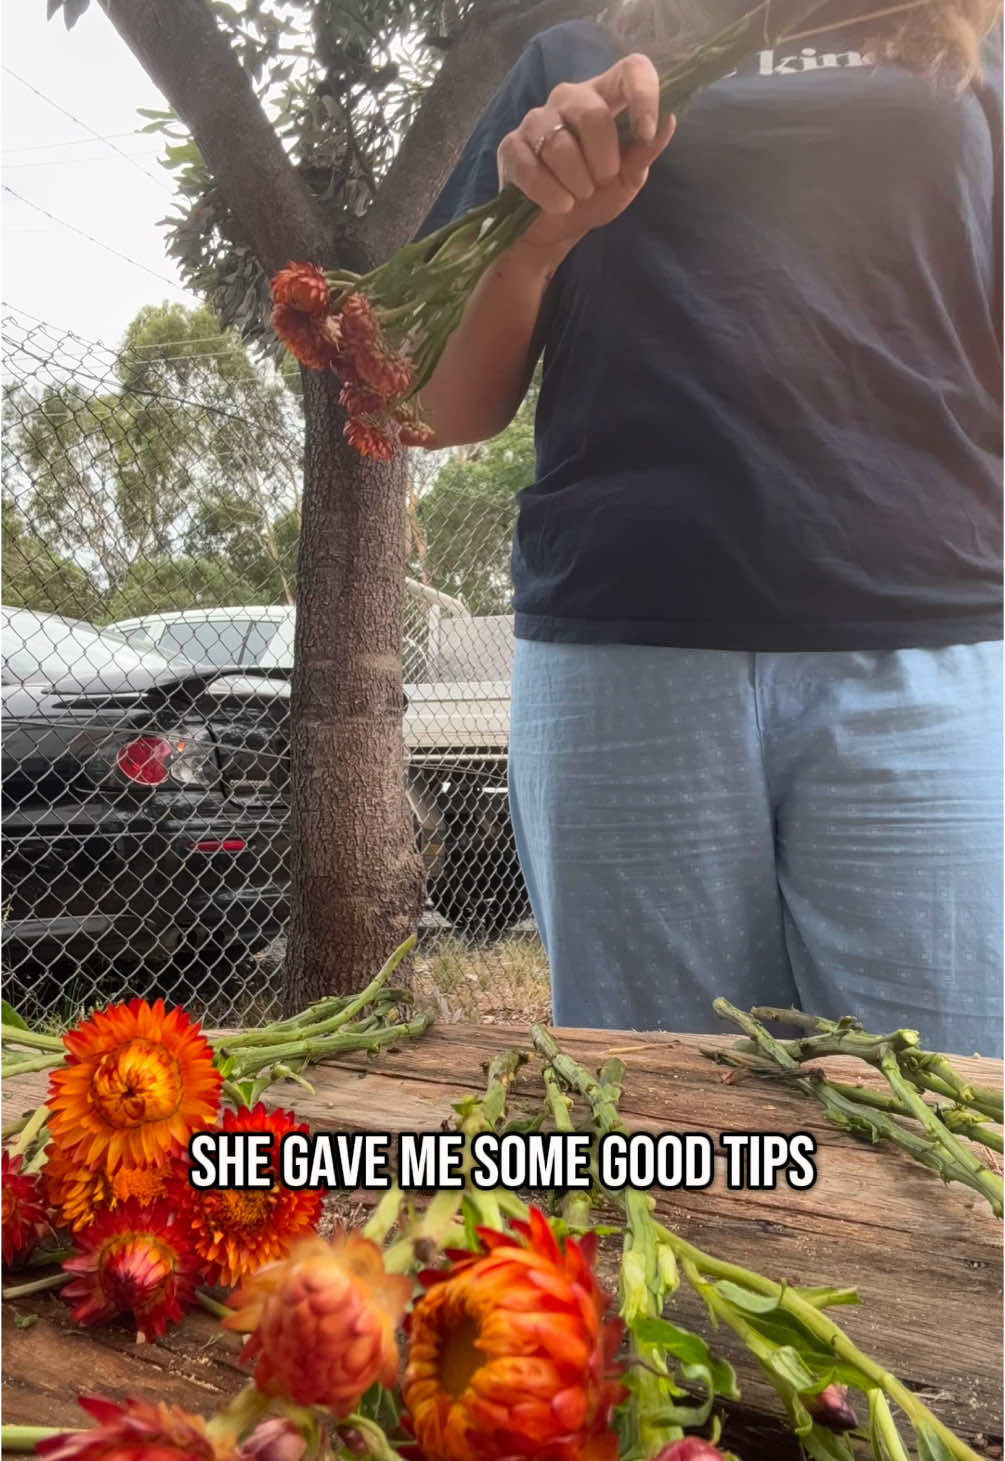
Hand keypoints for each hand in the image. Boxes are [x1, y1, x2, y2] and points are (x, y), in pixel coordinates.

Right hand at [497, 52, 675, 257]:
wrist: (555, 228)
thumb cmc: (594, 197)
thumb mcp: (627, 179)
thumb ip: (645, 152)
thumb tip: (667, 120)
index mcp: (604, 98)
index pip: (630, 70)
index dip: (643, 94)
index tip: (645, 131)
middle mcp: (569, 100)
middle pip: (592, 113)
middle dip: (602, 159)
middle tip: (602, 181)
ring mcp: (536, 120)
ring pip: (559, 144)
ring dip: (576, 181)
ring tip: (578, 196)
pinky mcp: (511, 147)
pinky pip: (530, 167)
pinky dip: (549, 193)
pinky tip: (558, 205)